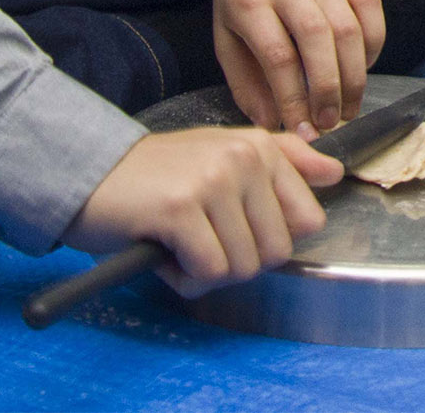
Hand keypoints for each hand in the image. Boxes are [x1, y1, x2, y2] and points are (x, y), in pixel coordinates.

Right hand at [66, 127, 341, 296]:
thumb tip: (335, 174)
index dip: (271, 239)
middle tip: (201, 239)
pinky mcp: (181, 209)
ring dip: (207, 271)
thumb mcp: (224, 155)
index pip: (309, 219)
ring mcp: (213, 181)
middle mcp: (244, 157)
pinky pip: (208, 271)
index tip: (236, 228)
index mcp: (261, 146)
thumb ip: (284, 161)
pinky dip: (184, 277)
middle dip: (238, 259)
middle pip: (277, 251)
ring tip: (180, 243)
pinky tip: (165, 252)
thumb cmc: (158, 175)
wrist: (88, 173)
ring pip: (244, 266)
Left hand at [212, 0, 382, 140]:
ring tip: (349, 108)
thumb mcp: (226, 36)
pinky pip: (371, 11)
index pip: (277, 55)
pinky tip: (362, 68)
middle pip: (317, 40)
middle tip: (330, 122)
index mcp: (249, 3)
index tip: (301, 129)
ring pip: (349, 28)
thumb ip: (245, 82)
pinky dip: (373, 45)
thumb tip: (272, 122)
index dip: (293, 98)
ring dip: (354, 75)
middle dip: (328, 89)